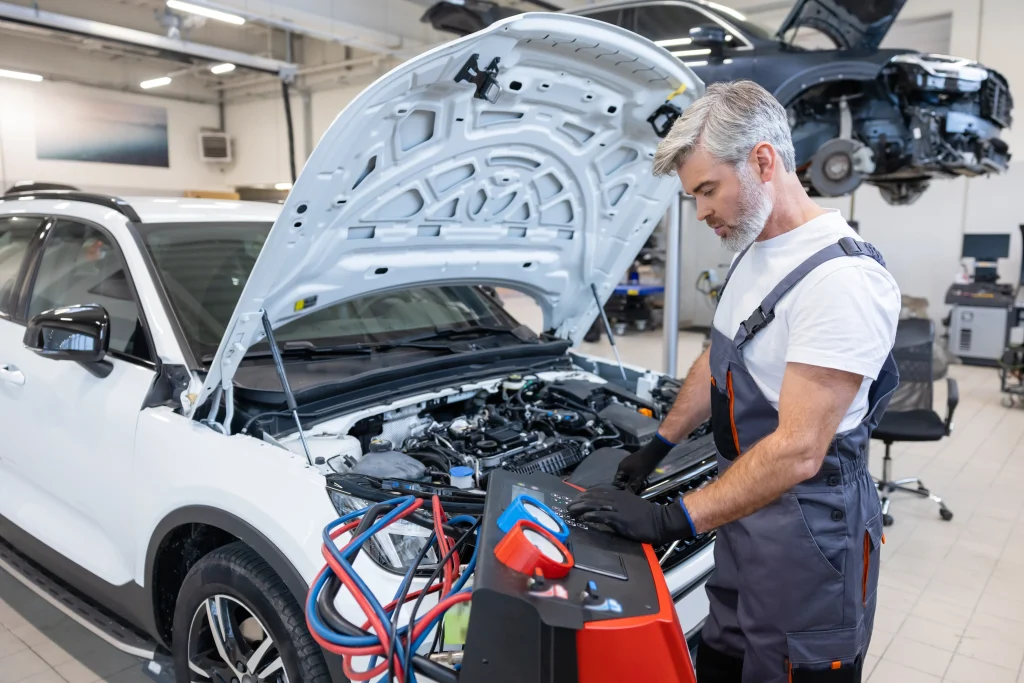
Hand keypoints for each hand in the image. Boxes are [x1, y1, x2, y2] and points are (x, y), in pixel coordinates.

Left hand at [567, 486, 694, 544]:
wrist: (660, 521)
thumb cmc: (646, 515)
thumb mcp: (631, 505)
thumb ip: (619, 504)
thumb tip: (606, 507)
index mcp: (619, 495)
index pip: (597, 492)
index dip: (584, 495)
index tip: (575, 499)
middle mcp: (616, 499)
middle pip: (593, 498)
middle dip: (579, 502)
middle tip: (568, 506)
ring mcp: (618, 509)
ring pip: (595, 505)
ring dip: (581, 508)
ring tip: (571, 511)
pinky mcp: (621, 520)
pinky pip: (603, 516)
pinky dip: (592, 516)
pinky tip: (584, 518)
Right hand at [613, 434, 674, 492]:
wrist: (653, 453)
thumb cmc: (644, 466)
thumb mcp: (638, 478)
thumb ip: (632, 487)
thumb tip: (627, 495)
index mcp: (621, 468)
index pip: (616, 480)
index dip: (622, 486)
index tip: (630, 489)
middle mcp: (623, 465)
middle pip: (624, 479)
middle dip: (630, 484)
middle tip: (637, 488)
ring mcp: (629, 463)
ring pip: (630, 476)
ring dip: (635, 481)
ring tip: (642, 483)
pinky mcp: (635, 462)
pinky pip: (634, 472)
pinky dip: (638, 476)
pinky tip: (644, 478)